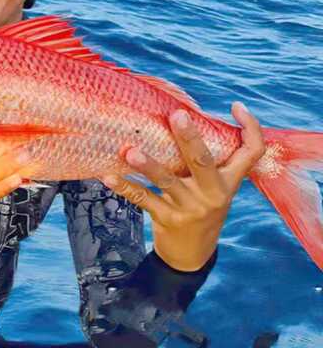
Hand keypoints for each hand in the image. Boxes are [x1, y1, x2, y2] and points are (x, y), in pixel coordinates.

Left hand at [102, 102, 264, 271]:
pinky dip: (125, 187)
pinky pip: (143, 199)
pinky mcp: (168, 219)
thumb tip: (181, 115)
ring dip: (148, 165)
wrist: (192, 254)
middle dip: (190, 137)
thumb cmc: (199, 206)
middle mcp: (214, 194)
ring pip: (168, 182)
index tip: (236, 106)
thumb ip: (206, 161)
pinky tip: (107, 176)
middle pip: (204, 161)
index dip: (250, 128)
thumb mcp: (213, 186)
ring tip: (130, 151)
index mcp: (230, 181)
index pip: (251, 152)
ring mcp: (191, 208)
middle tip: (177, 115)